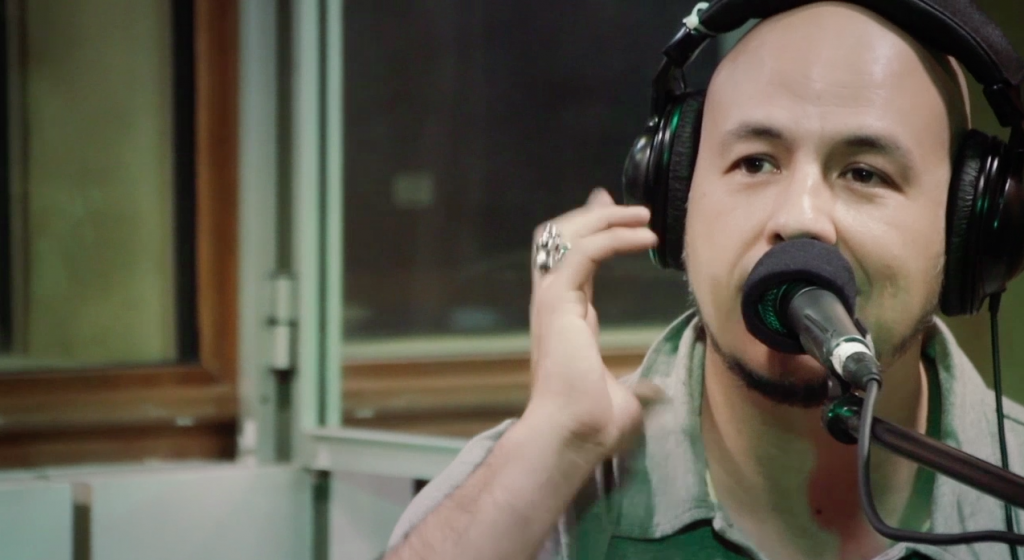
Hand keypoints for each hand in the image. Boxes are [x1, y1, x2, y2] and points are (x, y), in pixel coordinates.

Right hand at [523, 187, 665, 462]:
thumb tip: (658, 389)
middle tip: (629, 205)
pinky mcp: (556, 299)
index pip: (576, 263)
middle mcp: (554, 303)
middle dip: (596, 215)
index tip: (621, 217)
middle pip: (563, 238)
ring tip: (641, 215)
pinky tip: (642, 237)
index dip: (596, 234)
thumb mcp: (626, 396)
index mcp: (567, 320)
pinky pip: (583, 250)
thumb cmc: (593, 423)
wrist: (571, 435)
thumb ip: (638, 385)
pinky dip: (612, 236)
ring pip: (567, 234)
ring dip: (604, 218)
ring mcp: (551, 299)